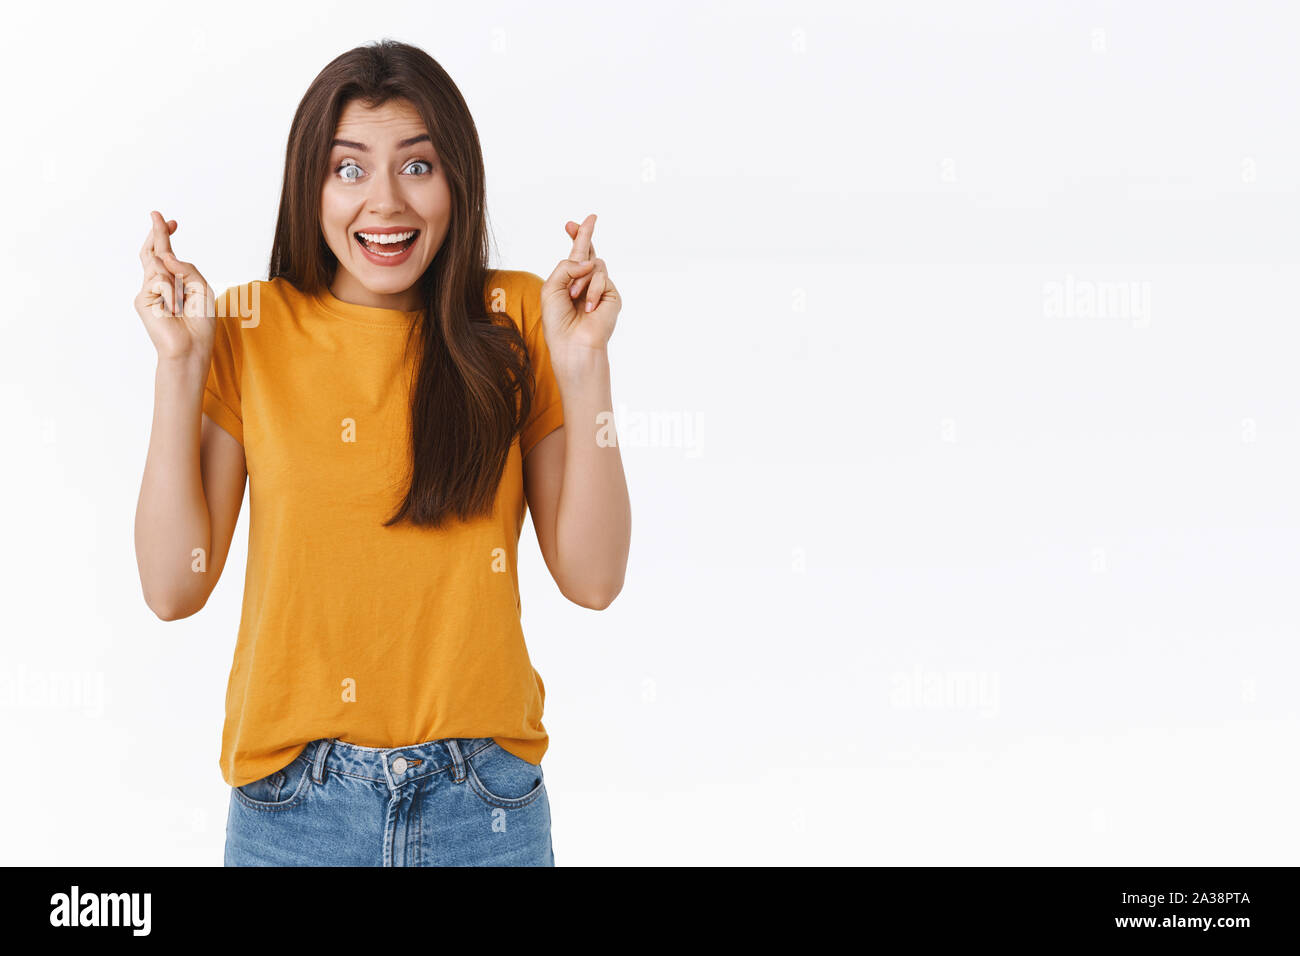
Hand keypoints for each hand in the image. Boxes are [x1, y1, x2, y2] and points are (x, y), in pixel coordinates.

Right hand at [134, 210, 217, 361]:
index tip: (171, 222)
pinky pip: (159, 281)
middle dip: (157, 233)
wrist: (192, 347)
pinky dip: (171, 292)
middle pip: (153, 253)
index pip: (167, 255)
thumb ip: (187, 269)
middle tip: (158, 216)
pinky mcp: (143, 299)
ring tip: (180, 304)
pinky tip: (174, 308)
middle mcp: (159, 285)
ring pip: (158, 265)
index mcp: (175, 282)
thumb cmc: (200, 323)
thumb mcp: (202, 290)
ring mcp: (148, 291)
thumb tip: (166, 254)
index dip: (166, 237)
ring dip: (174, 279)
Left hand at [540, 213, 620, 367]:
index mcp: (569, 282)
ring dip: (580, 279)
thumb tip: (590, 260)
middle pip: (589, 252)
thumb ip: (566, 266)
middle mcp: (586, 283)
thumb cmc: (558, 321)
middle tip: (590, 217)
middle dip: (586, 234)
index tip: (570, 224)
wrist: (573, 344)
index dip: (574, 239)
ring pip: (594, 264)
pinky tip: (588, 307)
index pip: (574, 257)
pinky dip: (592, 290)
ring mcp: (600, 289)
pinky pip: (602, 277)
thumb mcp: (551, 288)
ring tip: (573, 296)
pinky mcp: (612, 295)